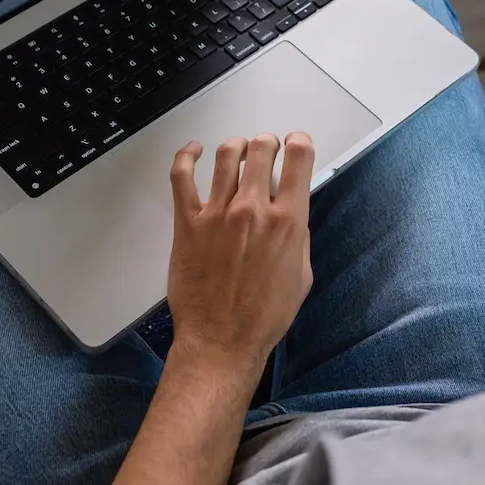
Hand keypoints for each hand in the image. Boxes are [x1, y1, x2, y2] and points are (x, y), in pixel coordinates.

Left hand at [167, 133, 315, 374]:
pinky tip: (193, 150)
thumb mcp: (302, 275)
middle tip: (266, 150)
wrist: (222, 341)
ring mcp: (217, 214)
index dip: (299, 143)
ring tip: (238, 151)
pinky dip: (186, 155)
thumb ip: (299, 236)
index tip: (296, 144)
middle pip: (262, 148)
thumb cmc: (265, 316)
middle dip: (267, 143)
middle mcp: (253, 210)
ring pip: (226, 155)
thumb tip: (292, 212)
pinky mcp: (188, 223)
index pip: (299, 158)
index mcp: (288, 222)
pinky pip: (182, 176)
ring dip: (236, 146)